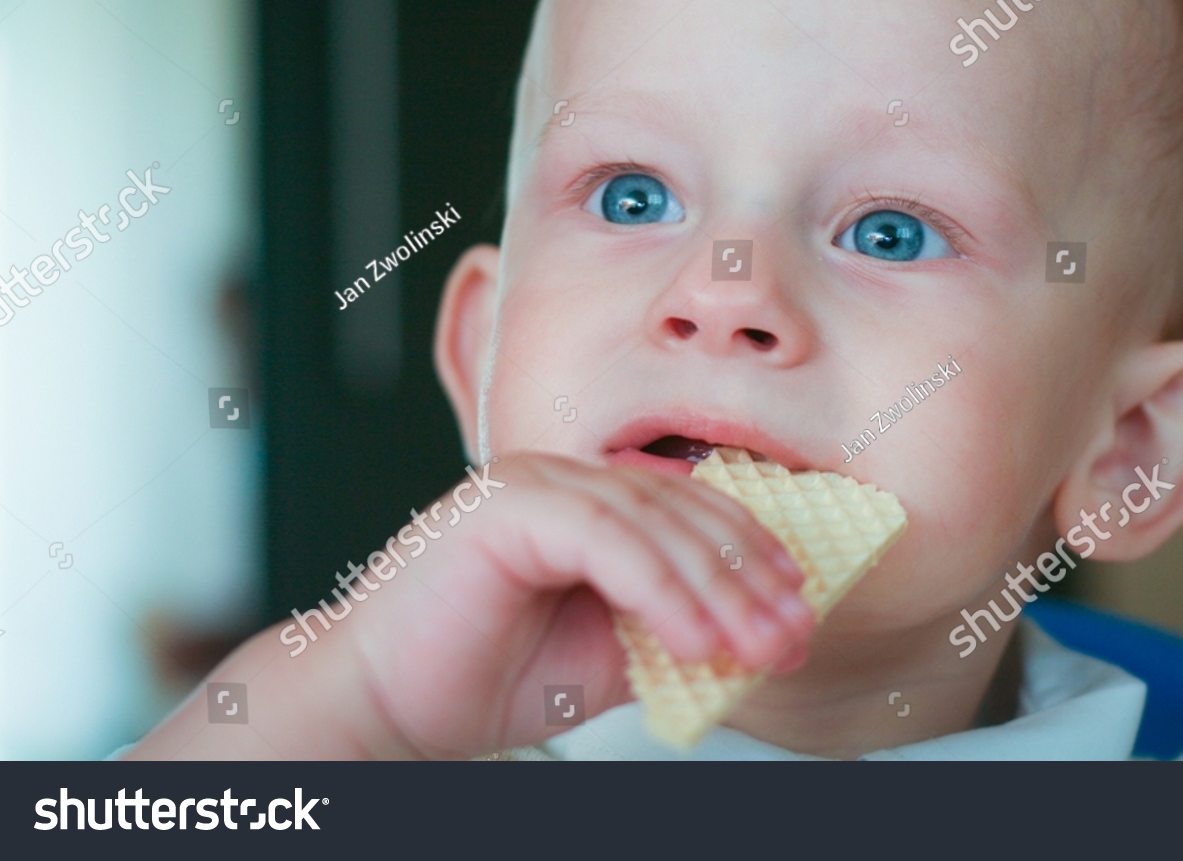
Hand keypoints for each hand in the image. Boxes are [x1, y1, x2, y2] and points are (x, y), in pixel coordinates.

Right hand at [349, 453, 814, 757]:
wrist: (384, 706)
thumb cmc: (480, 675)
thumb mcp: (607, 651)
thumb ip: (669, 623)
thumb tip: (755, 629)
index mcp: (584, 498)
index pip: (690, 505)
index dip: (751, 552)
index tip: (799, 606)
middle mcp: (561, 476)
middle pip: (683, 510)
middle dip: (748, 576)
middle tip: (793, 635)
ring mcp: (532, 482)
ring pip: (654, 522)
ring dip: (717, 590)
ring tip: (758, 648)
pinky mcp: (507, 506)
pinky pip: (608, 541)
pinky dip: (662, 592)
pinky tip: (696, 641)